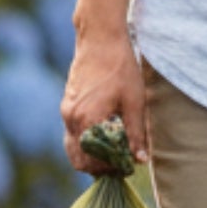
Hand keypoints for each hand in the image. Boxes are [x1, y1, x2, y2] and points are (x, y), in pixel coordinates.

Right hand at [60, 31, 149, 174]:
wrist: (100, 39)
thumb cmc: (120, 68)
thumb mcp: (134, 102)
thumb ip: (136, 133)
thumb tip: (140, 160)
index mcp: (87, 120)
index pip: (93, 161)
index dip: (111, 168)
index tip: (129, 166)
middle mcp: (71, 119)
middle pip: (79, 160)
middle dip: (99, 166)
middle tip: (121, 163)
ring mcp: (66, 112)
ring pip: (73, 149)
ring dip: (91, 156)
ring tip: (114, 151)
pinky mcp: (67, 105)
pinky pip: (72, 134)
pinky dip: (85, 142)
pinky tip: (105, 136)